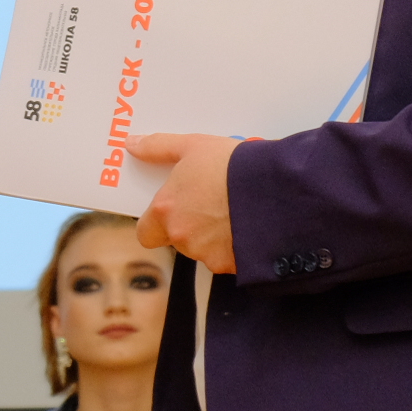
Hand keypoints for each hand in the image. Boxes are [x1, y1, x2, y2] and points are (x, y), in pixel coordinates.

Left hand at [131, 132, 242, 274]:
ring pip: (204, 250)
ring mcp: (207, 254)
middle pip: (177, 240)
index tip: (171, 211)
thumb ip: (158, 147)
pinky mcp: (232, 265)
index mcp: (165, 210)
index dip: (157, 224)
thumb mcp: (194, 146)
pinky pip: (229, 259)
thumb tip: (133, 145)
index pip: (146, 233)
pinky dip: (236, 248)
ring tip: (235, 212)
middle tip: (211, 206)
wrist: (279, 190)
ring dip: (214, 237)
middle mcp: (182, 236)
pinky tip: (249, 228)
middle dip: (190, 227)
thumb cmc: (234, 166)